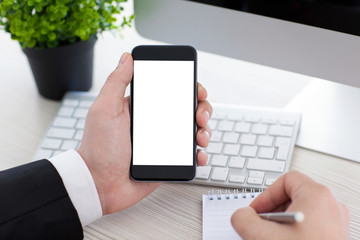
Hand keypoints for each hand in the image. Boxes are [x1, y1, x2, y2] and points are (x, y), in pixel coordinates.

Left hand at [77, 53, 211, 214]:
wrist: (100, 185)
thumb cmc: (98, 149)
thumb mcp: (105, 110)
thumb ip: (116, 82)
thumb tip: (127, 58)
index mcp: (142, 108)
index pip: (170, 91)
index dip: (188, 89)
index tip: (197, 91)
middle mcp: (155, 123)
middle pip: (187, 110)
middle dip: (201, 110)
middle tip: (200, 117)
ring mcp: (163, 142)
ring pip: (192, 131)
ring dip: (204, 131)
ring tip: (200, 137)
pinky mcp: (168, 160)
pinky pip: (189, 155)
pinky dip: (199, 154)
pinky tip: (198, 155)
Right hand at [231, 170, 349, 239]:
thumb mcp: (261, 237)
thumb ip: (243, 219)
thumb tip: (241, 216)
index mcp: (317, 196)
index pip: (286, 180)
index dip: (266, 195)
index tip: (256, 211)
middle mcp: (331, 207)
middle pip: (293, 196)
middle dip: (272, 212)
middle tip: (262, 227)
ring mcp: (336, 224)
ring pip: (301, 213)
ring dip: (282, 225)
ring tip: (273, 239)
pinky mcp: (335, 239)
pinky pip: (310, 227)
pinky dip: (294, 234)